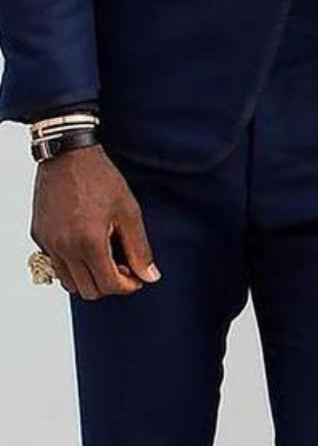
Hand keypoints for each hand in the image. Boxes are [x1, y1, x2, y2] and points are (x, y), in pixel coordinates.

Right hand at [31, 145, 160, 299]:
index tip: (137, 276)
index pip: (108, 285)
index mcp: (88, 242)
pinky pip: (55, 264)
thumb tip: (150, 277)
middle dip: (109, 285)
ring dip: (88, 278)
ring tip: (103, 258)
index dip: (127, 286)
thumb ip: (139, 249)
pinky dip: (72, 265)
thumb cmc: (100, 178)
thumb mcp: (128, 212)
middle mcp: (64, 247)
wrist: (68, 154)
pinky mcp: (39, 235)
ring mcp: (48, 242)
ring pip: (68, 283)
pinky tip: (86, 247)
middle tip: (122, 267)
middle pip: (88, 291)